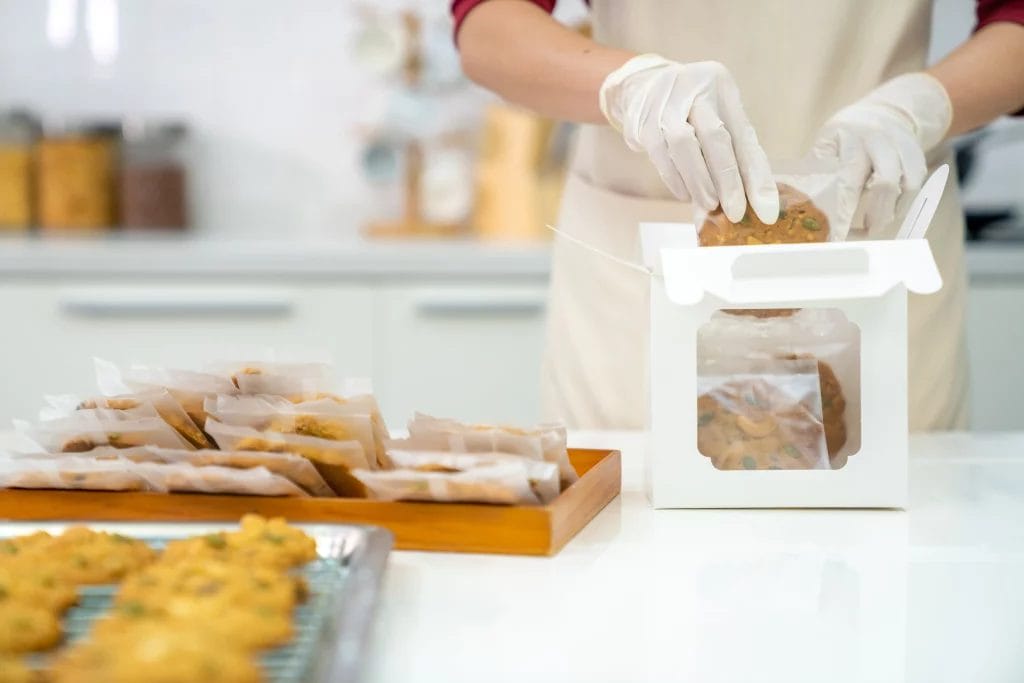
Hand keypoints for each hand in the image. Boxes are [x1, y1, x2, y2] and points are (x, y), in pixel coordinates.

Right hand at [600, 55, 777, 223]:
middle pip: (715, 136)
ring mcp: (665, 103)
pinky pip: (660, 155)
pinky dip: (675, 179)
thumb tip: (754, 200)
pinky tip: (686, 194)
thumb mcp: (718, 116)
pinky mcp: (642, 121)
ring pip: (684, 145)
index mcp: (721, 86)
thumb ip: (735, 152)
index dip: (757, 175)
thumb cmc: (690, 109)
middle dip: (727, 180)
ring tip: (710, 205)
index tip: (767, 210)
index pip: (744, 136)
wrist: (642, 86)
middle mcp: (695, 88)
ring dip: (699, 181)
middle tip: (735, 213)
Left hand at [812, 73, 951, 235]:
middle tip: (862, 232)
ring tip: (873, 222)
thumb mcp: (827, 145)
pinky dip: (903, 203)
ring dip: (890, 211)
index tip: (834, 238)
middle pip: (885, 184)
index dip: (842, 213)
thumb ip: (816, 172)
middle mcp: (879, 140)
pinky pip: (915, 186)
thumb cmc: (848, 135)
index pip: (847, 181)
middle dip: (875, 215)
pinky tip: (888, 208)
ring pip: (905, 187)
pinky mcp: (919, 155)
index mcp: (850, 139)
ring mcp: (902, 146)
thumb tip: (790, 207)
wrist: (887, 111)